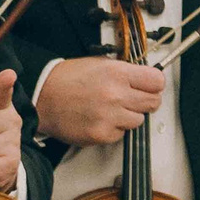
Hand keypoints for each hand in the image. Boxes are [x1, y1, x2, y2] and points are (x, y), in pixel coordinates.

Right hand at [34, 55, 165, 145]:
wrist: (42, 97)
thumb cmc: (67, 79)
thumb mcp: (100, 64)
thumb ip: (126, 71)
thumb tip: (147, 79)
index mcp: (117, 73)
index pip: (157, 81)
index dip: (155, 84)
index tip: (150, 86)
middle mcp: (116, 95)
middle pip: (154, 102)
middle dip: (145, 100)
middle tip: (132, 99)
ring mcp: (109, 117)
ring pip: (139, 120)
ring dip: (129, 116)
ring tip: (111, 109)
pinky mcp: (101, 135)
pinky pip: (121, 134)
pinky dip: (114, 129)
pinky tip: (100, 119)